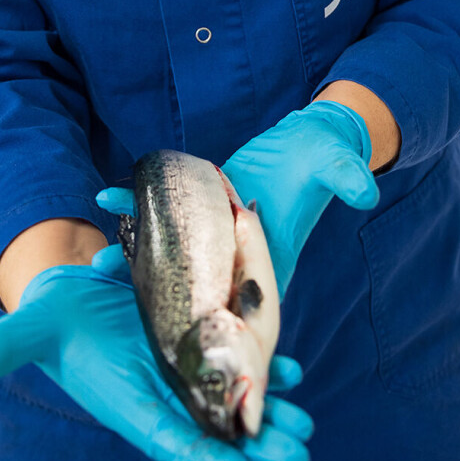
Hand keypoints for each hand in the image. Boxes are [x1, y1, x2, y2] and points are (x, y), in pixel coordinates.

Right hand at [0, 244, 312, 460]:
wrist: (71, 293)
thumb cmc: (52, 317)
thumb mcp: (28, 326)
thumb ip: (4, 347)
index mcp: (124, 402)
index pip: (167, 439)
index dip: (204, 459)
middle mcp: (160, 392)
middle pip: (214, 427)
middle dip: (256, 444)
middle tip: (296, 456)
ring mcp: (181, 371)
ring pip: (234, 400)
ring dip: (270, 414)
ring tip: (305, 427)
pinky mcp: (196, 342)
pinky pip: (237, 361)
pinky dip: (266, 367)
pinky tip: (293, 370)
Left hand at [98, 106, 377, 298]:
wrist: (313, 142)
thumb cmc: (328, 156)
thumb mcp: (339, 164)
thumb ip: (348, 177)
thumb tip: (365, 191)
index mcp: (268, 258)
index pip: (233, 296)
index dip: (199, 312)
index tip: (163, 318)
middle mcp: (235, 254)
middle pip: (188, 283)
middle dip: (147, 289)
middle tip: (105, 279)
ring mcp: (215, 233)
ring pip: (169, 253)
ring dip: (133, 254)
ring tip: (94, 257)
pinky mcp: (202, 208)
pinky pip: (165, 214)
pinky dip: (136, 206)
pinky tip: (106, 196)